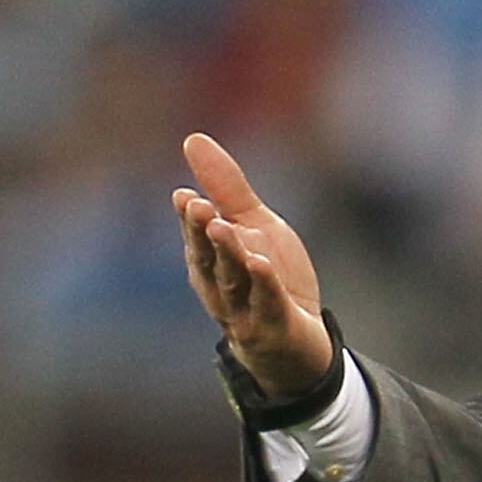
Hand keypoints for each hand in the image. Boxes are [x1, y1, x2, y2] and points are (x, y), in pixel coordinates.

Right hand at [173, 132, 331, 398]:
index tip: (184, 195)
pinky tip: (259, 264)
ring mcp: (245, 311)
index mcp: (210, 261)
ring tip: (222, 227)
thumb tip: (192, 139)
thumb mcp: (253, 225)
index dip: (189, 219)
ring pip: (232, 281)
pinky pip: (266, 304)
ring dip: (227, 254)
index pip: (196, 236)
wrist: (298, 343)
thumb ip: (226, 189)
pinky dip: (262, 285)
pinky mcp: (273, 326)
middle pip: (208, 259)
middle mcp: (219, 287)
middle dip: (201, 233)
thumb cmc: (269, 280)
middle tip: (197, 206)